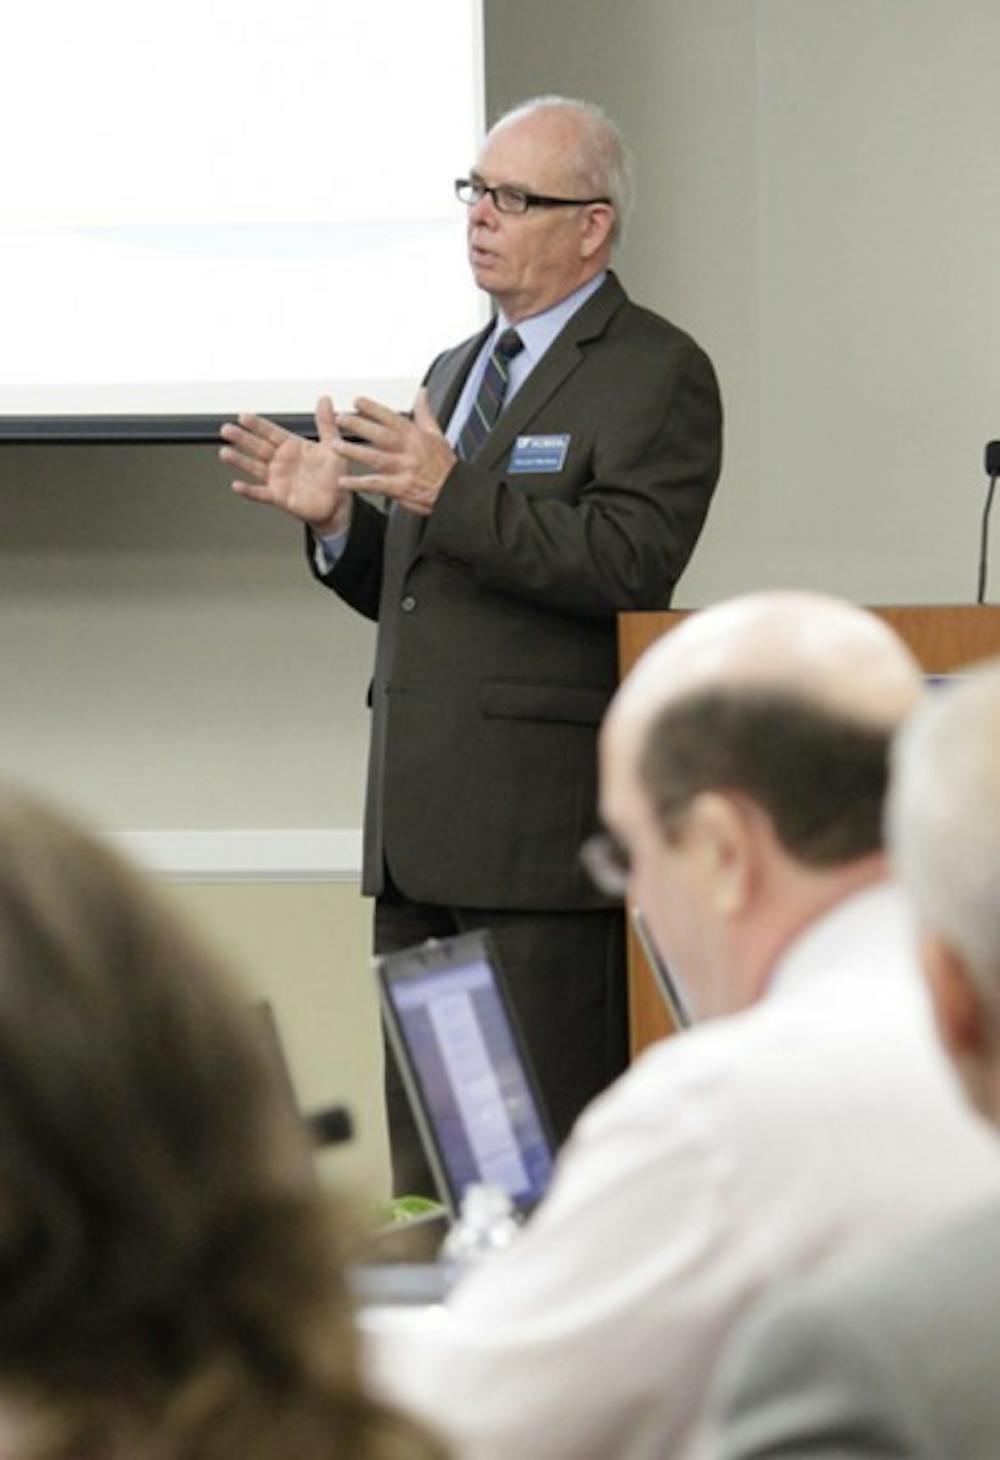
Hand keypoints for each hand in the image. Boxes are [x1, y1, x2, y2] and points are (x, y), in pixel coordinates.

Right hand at [219, 396, 350, 534]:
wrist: (339, 503)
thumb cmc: (335, 474)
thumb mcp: (333, 445)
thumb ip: (326, 423)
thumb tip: (325, 399)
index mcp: (292, 447)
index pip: (271, 433)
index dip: (258, 425)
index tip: (243, 416)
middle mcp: (281, 461)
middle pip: (258, 447)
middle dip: (242, 438)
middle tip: (225, 429)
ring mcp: (278, 479)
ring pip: (255, 467)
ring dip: (239, 461)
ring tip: (225, 453)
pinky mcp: (279, 497)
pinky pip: (261, 494)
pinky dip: (249, 491)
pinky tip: (237, 485)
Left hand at [333, 388, 455, 515]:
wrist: (454, 493)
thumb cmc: (444, 466)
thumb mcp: (437, 434)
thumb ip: (425, 413)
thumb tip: (421, 393)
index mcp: (415, 436)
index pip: (392, 418)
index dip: (374, 409)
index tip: (357, 401)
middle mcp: (408, 451)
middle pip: (380, 435)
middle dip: (359, 425)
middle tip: (341, 419)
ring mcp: (404, 469)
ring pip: (375, 458)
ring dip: (354, 452)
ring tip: (336, 446)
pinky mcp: (400, 488)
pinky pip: (376, 485)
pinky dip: (359, 483)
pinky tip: (344, 481)